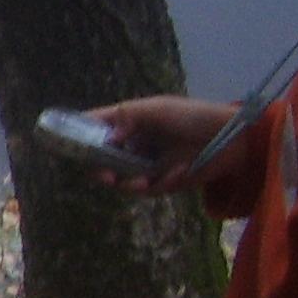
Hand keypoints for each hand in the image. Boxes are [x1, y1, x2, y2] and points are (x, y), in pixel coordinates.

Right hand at [89, 96, 240, 194]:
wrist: (233, 139)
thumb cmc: (192, 116)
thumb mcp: (156, 109)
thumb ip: (125, 119)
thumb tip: (105, 138)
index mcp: (130, 121)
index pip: (97, 128)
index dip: (80, 135)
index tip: (64, 145)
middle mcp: (135, 142)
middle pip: (104, 159)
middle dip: (100, 169)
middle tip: (103, 176)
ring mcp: (149, 163)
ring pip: (123, 178)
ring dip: (128, 182)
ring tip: (139, 183)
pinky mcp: (165, 181)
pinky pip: (150, 189)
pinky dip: (163, 183)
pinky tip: (180, 171)